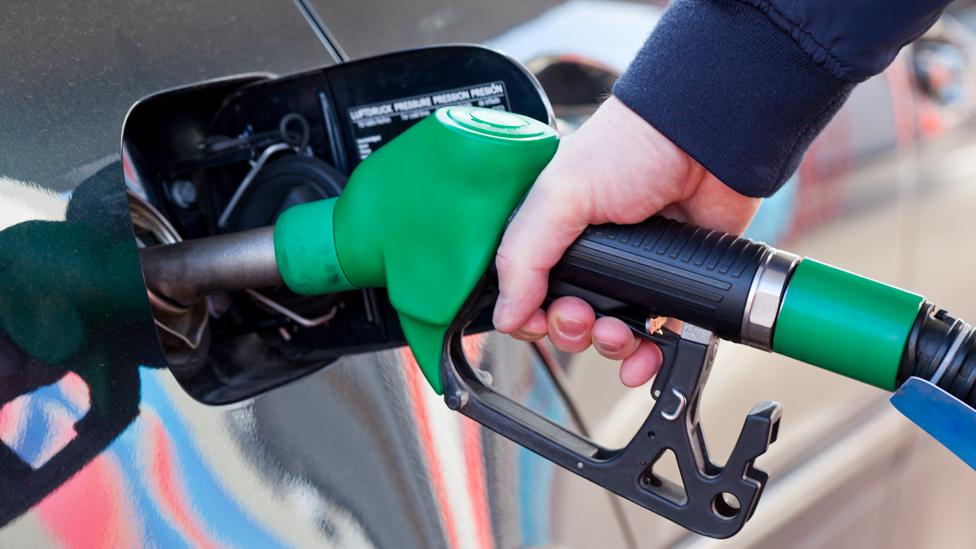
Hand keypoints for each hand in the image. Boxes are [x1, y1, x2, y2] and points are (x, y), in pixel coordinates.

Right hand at [492, 97, 759, 386]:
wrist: (707, 142)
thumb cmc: (632, 147)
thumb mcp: (559, 195)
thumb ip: (523, 257)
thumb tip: (504, 315)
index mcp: (554, 232)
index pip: (526, 289)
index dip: (529, 314)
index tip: (538, 319)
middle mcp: (590, 255)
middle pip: (566, 319)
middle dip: (571, 330)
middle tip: (584, 316)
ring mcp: (632, 272)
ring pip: (608, 336)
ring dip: (609, 348)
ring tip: (620, 334)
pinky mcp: (673, 286)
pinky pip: (655, 339)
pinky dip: (646, 359)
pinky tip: (644, 359)